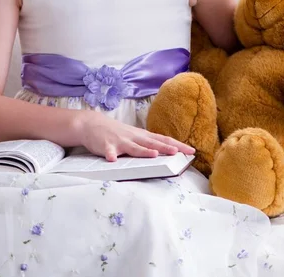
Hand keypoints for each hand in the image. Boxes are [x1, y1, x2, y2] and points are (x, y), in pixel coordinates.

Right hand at [79, 111, 195, 161]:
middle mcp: (134, 137)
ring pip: (133, 147)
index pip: (163, 139)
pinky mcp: (106, 146)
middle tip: (179, 152)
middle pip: (152, 143)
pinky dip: (110, 155)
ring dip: (143, 151)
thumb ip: (147, 144)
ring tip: (154, 155)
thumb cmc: (116, 132)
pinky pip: (108, 151)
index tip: (192, 151)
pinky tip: (112, 160)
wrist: (91, 123)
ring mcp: (120, 141)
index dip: (178, 145)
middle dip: (166, 148)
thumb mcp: (134, 136)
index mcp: (142, 136)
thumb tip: (165, 151)